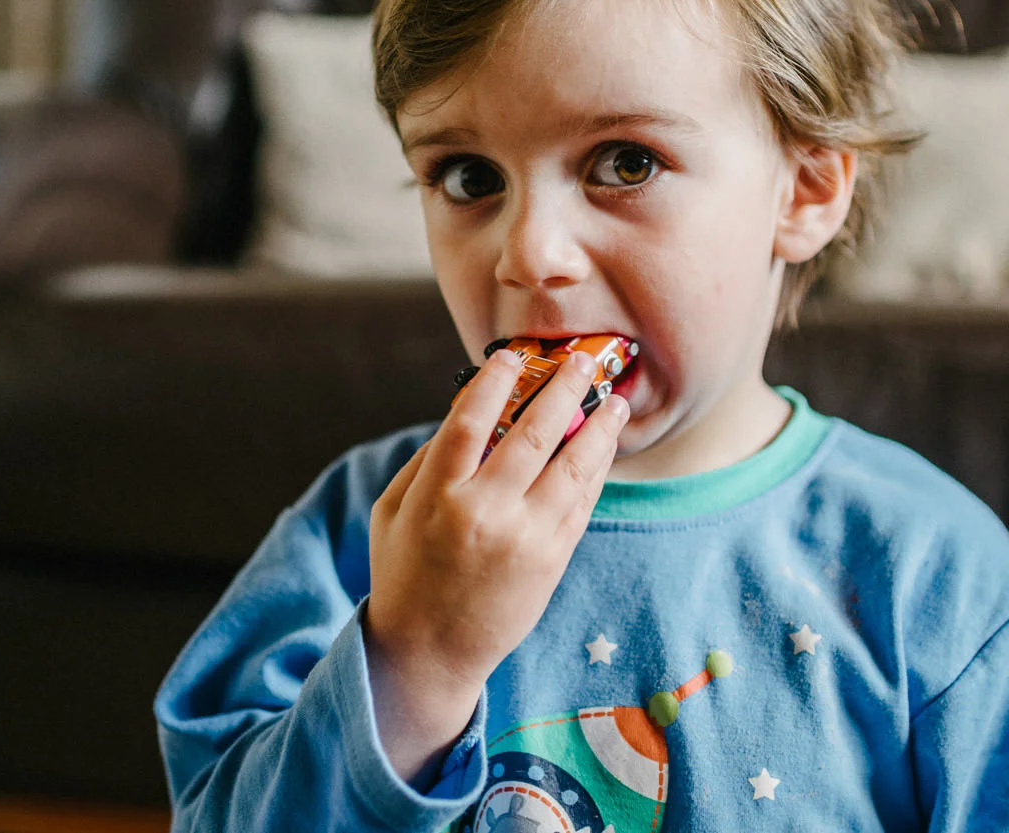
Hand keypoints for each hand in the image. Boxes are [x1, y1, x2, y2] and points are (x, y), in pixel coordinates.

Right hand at [361, 348, 629, 786]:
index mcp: (437, 495)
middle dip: (562, 390)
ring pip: (573, 467)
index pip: (470, 421)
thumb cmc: (405, 573)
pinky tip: (605, 447)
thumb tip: (467, 410)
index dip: (495, 383)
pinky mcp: (552, 558)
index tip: (512, 357)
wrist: (429, 651)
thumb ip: (427, 460)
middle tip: (580, 362)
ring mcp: (525, 537)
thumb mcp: (393, 512)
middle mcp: (485, 512)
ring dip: (599, 428)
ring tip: (616, 401)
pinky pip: (582, 502)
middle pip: (534, 434)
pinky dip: (597, 469)